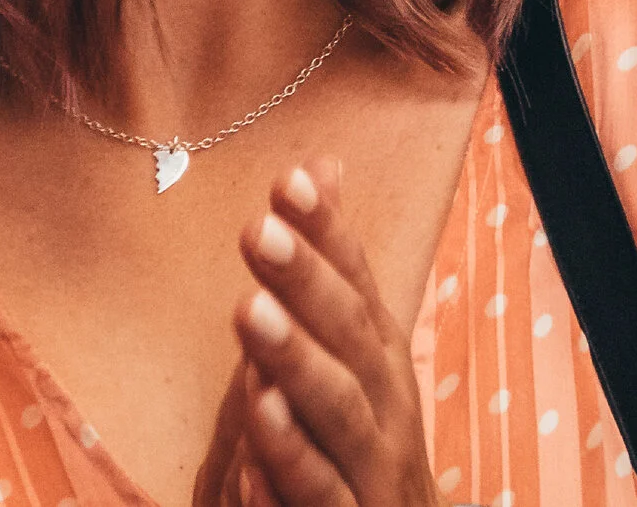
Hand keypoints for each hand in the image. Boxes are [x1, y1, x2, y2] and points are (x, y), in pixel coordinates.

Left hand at [226, 159, 437, 506]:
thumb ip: (329, 270)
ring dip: (297, 364)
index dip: (328, 234)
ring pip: (339, 418)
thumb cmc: (362, 448)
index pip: (357, 285)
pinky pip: (321, 502)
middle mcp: (387, 410)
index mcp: (380, 364)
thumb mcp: (347, 353)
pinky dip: (290, 470)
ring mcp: (373, 472)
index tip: (289, 180)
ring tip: (249, 313)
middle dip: (307, 284)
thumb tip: (319, 164)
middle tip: (258, 230)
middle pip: (351, 341)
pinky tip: (252, 444)